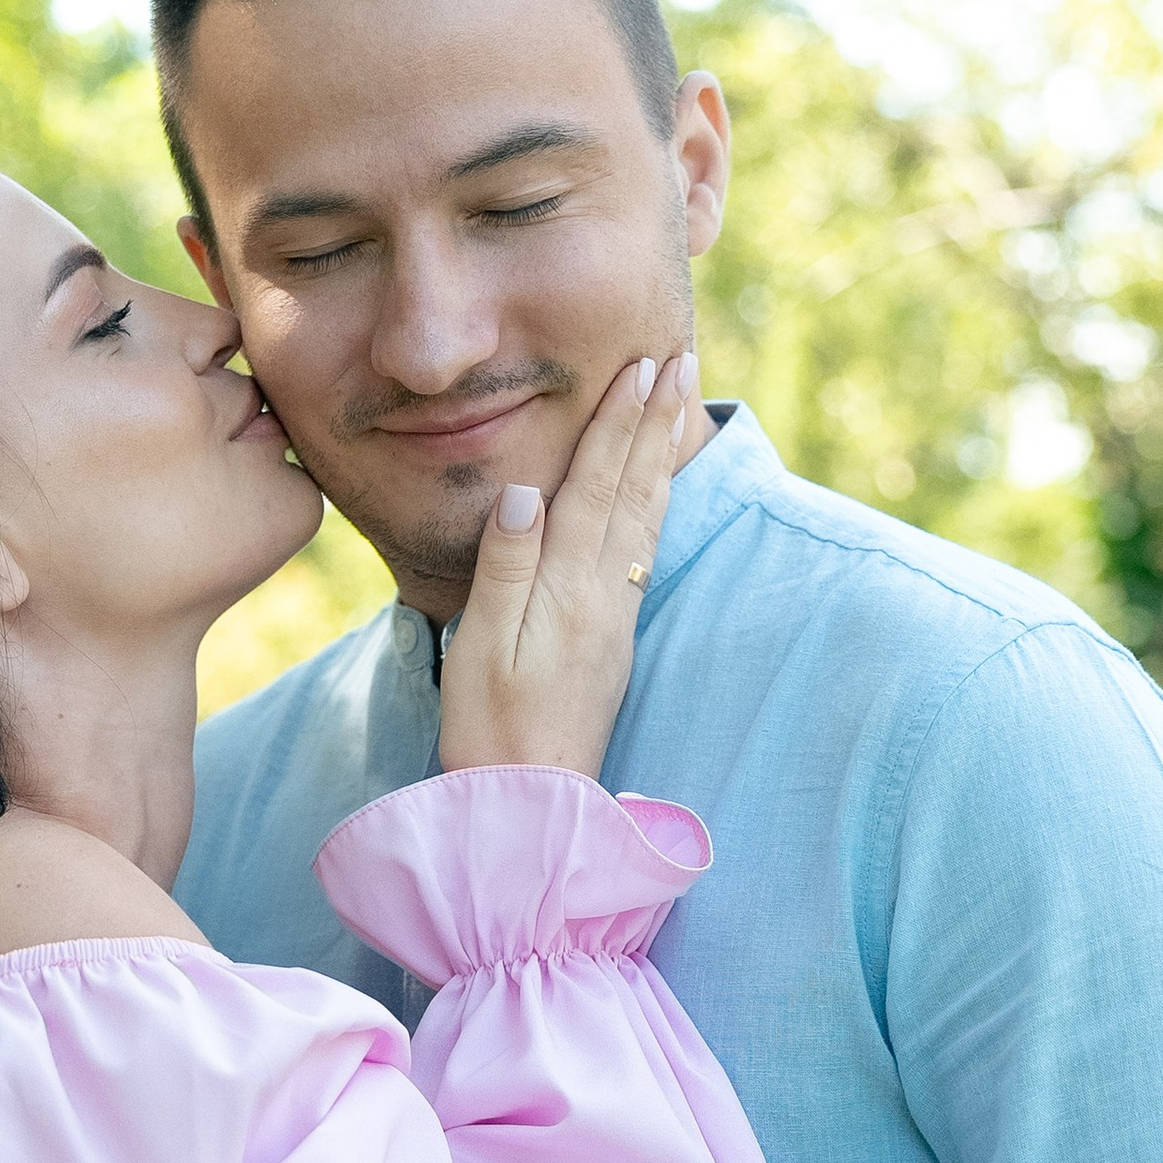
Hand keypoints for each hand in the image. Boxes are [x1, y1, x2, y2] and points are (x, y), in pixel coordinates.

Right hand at [438, 349, 694, 777]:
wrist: (531, 804)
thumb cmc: (491, 728)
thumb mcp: (483, 646)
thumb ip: (505, 567)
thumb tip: (525, 492)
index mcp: (571, 588)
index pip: (598, 486)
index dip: (619, 424)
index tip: (641, 366)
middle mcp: (605, 594)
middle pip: (636, 490)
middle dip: (656, 420)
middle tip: (678, 358)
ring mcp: (615, 615)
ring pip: (647, 515)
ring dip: (663, 451)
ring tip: (680, 401)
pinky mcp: (614, 635)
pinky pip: (643, 546)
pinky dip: (655, 499)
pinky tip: (659, 483)